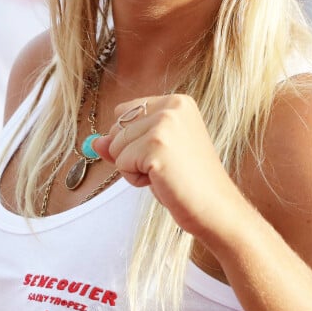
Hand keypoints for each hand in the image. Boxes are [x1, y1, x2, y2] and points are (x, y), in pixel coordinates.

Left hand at [92, 94, 242, 237]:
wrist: (216, 208)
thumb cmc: (189, 182)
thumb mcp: (155, 154)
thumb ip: (125, 142)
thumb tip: (95, 142)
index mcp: (177, 101)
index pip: (124, 112)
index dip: (132, 139)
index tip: (163, 153)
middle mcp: (172, 106)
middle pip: (117, 128)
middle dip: (131, 154)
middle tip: (165, 167)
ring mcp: (164, 125)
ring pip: (116, 146)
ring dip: (133, 168)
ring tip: (164, 174)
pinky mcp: (156, 146)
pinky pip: (121, 163)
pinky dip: (135, 179)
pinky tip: (162, 181)